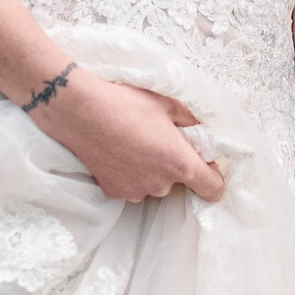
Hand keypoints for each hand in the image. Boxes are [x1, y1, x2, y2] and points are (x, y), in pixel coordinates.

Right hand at [38, 72, 227, 203]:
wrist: (80, 110)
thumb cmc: (126, 102)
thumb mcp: (167, 103)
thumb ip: (191, 121)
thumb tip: (202, 130)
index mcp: (179, 162)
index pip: (212, 188)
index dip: (215, 178)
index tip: (209, 167)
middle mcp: (160, 184)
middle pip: (180, 180)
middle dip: (175, 162)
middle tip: (160, 137)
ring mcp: (135, 191)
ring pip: (154, 183)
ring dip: (152, 168)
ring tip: (136, 141)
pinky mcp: (114, 191)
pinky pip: (133, 185)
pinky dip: (131, 172)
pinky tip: (120, 151)